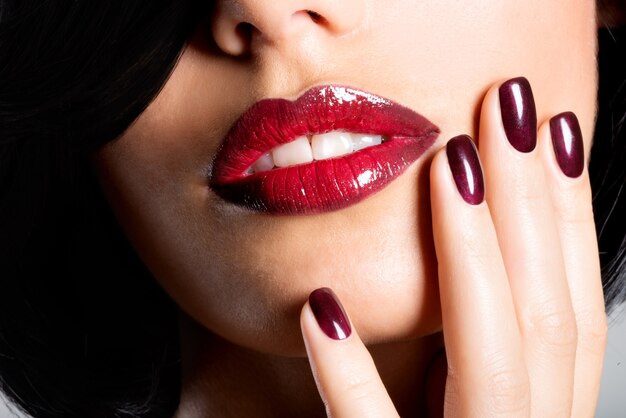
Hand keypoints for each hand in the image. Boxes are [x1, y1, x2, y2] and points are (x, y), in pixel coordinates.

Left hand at [300, 77, 607, 416]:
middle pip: (545, 315)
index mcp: (541, 409)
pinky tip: (321, 308)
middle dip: (529, 204)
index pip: (571, 310)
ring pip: (492, 360)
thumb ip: (475, 345)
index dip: (569, 221)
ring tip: (448, 164)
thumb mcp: (466, 400)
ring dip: (472, 256)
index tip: (551, 135)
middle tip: (507, 108)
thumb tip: (469, 255)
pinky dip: (348, 372)